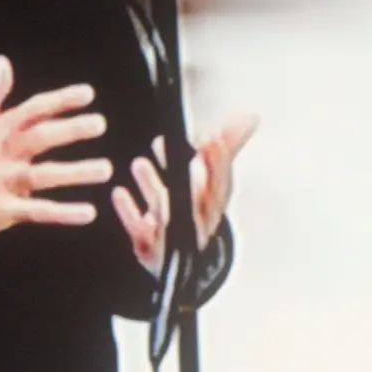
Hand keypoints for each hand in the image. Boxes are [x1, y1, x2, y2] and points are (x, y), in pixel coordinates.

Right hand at [0, 55, 112, 245]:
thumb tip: (3, 61)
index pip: (32, 109)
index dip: (60, 100)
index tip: (89, 94)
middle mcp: (0, 153)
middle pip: (40, 138)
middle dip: (70, 130)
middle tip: (100, 124)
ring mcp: (2, 182)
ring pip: (44, 175)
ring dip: (76, 172)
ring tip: (106, 169)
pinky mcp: (4, 211)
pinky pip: (39, 211)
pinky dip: (64, 213)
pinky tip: (89, 213)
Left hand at [112, 114, 258, 277]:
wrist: (184, 254)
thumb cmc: (197, 205)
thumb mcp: (214, 178)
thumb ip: (228, 146)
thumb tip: (252, 117)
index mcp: (215, 202)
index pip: (221, 183)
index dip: (217, 162)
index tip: (210, 138)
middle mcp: (198, 220)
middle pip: (195, 198)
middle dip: (183, 173)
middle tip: (165, 144)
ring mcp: (175, 236)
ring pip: (165, 212)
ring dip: (152, 187)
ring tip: (138, 164)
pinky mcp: (151, 247)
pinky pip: (140, 231)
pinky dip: (129, 213)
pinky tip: (119, 193)